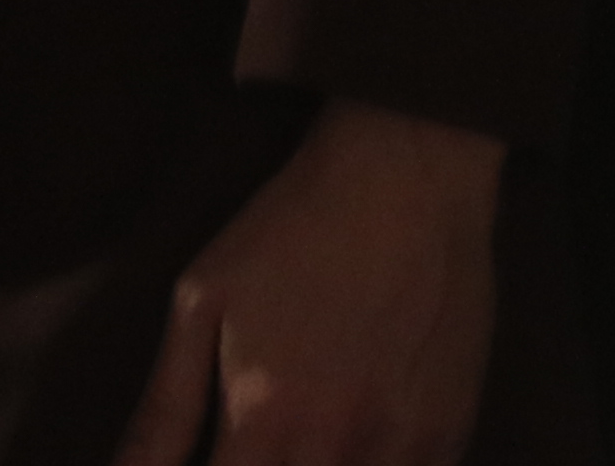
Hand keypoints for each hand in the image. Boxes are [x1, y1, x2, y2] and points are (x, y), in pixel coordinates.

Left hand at [109, 98, 499, 465]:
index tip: (224, 455)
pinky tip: (359, 439)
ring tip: (304, 443)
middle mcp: (334, 444)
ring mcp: (402, 445)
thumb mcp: (204, 301)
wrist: (406, 177)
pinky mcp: (450, 433)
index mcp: (264, 418)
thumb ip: (163, 408)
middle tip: (264, 440)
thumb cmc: (291, 231)